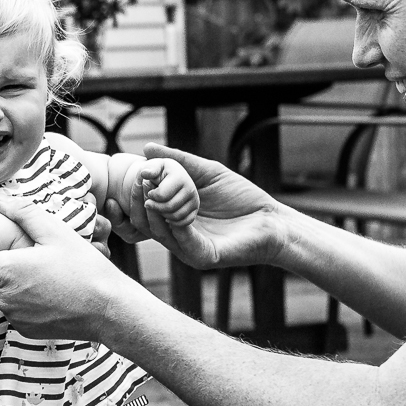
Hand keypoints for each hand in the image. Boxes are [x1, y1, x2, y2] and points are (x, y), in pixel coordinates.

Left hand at [0, 193, 138, 339]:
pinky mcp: (23, 330)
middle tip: (14, 257)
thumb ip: (23, 214)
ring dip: (7, 286)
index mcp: (4, 271)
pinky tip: (45, 292)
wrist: (109, 310)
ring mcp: (12, 317)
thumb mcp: (56, 233)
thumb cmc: (84, 269)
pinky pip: (12, 312)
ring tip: (36, 274)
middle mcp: (2, 298)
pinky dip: (22, 302)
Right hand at [136, 142, 289, 270]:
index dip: (132, 195)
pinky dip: (176, 224)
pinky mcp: (203, 256)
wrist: (272, 221)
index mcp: (172, 219)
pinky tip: (175, 208)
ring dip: (155, 211)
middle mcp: (175, 236)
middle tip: (141, 182)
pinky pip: (182, 241)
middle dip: (138, 201)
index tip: (134, 176)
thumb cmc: (241, 198)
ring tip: (154, 191)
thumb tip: (146, 148)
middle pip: (143, 222)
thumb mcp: (206, 172)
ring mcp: (187, 249)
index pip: (140, 210)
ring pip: (159, 232)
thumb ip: (177, 161)